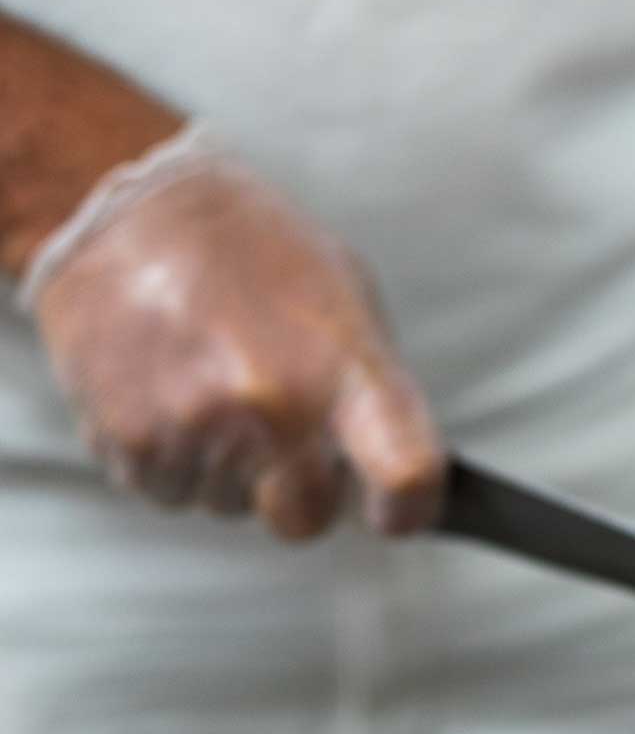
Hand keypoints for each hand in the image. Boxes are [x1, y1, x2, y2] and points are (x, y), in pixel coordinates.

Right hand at [25, 127, 443, 539]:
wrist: (138, 215)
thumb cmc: (261, 255)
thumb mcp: (348, 304)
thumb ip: (371, 396)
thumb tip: (390, 477)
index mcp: (345, 367)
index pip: (405, 476)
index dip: (409, 510)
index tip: (397, 510)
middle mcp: (273, 405)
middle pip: (305, 518)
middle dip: (299, 493)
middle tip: (283, 434)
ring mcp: (195, 425)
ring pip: (226, 505)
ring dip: (225, 468)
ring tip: (212, 385)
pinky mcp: (126, 438)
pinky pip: (165, 490)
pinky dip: (170, 457)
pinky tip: (168, 393)